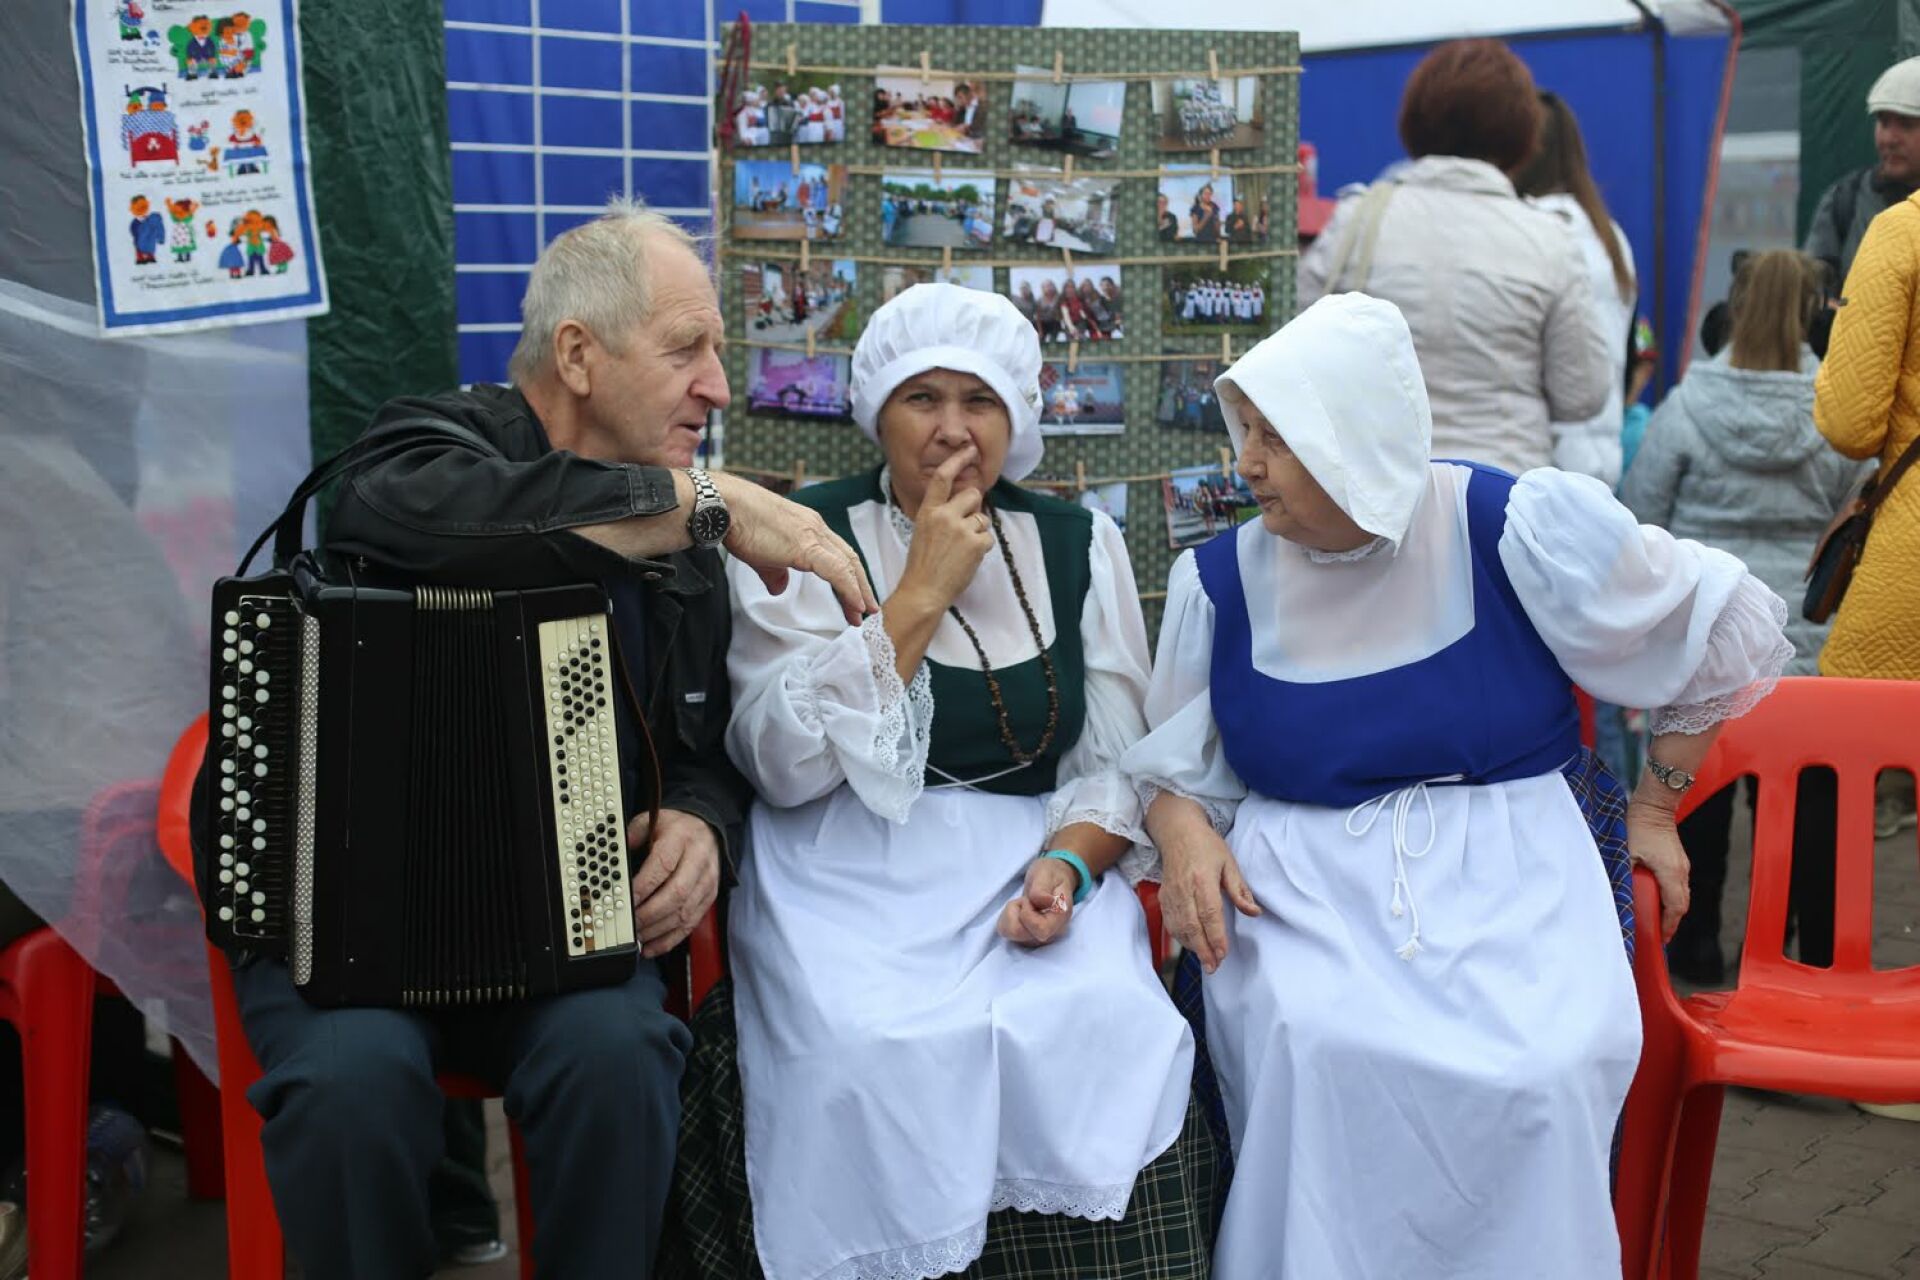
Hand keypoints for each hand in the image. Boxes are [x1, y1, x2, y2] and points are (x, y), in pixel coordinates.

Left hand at [627, 808, 720, 958]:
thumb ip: (632, 836)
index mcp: (681, 839)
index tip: (625, 900)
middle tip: (629, 923)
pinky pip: (690, 924)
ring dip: (657, 930)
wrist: (708, 829)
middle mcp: (698, 861)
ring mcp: (706, 882)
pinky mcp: (709, 898)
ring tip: (637, 936)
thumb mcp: (651, 821)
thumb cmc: (675, 828)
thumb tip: (613, 858)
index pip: (663, 866)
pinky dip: (669, 939)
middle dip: (649, 914)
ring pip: (684, 913)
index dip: (643, 886)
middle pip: (676, 894)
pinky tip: (651, 946)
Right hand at [709, 472, 877, 625]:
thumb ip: (774, 572)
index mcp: (807, 527)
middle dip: (860, 585)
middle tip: (866, 608)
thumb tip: (779, 588)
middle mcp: (816, 527)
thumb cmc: (738, 524)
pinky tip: (855, 605)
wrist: (726, 506)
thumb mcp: (761, 555)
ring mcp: (813, 534)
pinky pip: (837, 571)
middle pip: (848, 558)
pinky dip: (849, 589)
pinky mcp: (806, 546)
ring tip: (864, 612)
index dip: (849, 576)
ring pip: (848, 565)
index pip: (837, 553)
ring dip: (859, 590)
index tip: (854, 597)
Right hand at [895, 448, 992, 614]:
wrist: (924, 591)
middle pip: (973, 495)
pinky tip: (968, 559)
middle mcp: (944, 515)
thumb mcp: (924, 531)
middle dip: (975, 508)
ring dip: (977, 532)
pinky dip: (982, 548)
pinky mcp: (975, 543)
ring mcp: (961, 528)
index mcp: (928, 511)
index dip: (957, 460)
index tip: (969, 450)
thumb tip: (966, 505)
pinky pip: (988, 538)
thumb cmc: (923, 565)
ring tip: (961, 550)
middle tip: (966, 528)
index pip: (942, 478)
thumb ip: (941, 515)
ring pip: (983, 519)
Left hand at [997, 856, 1080, 947]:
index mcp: (1060, 919)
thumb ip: (1042, 889)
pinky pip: (1005, 931)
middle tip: (1027, 898)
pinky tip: (1019, 909)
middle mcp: (1051, 934)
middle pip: (1020, 933)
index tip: (1031, 898)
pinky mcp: (1025, 938)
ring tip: (1024, 903)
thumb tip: (1045, 902)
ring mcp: (1038, 938)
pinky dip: (1006, 917)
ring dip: (1011, 914)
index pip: (1040, 930)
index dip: (1028, 913)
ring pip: (1010, 933)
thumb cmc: (1050, 875)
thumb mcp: (1046, 874)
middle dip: (1017, 911)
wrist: (1053, 878)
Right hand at [1159, 821, 1259, 973]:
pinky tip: (1191, 945)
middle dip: (1203, 950)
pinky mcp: (1164, 897)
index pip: (1209, 913)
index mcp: (1203, 879)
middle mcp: (1184, 889)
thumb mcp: (1229, 863)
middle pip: (1192, 926)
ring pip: (1179, 928)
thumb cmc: (1206, 846)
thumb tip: (1254, 912)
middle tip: (1214, 967)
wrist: (1177, 832)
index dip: (1216, 936)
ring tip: (1206, 960)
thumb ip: (1240, 890)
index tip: (1223, 953)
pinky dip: (1181, 937)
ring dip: (1192, 947)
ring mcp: (1171, 894)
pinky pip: (1170, 923)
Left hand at [1626, 796, 1690, 942]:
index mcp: (1669, 871)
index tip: (1662, 937)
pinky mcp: (1678, 859)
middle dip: (1672, 921)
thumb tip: (1617, 893)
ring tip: (1658, 920)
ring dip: (1672, 909)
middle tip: (1660, 934)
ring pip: (1682, 894)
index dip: (1669, 925)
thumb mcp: (1626, 853)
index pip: (1675, 906)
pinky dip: (1671, 896)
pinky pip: (1678, 884)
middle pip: (1682, 904)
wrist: (1653, 805)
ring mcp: (1682, 864)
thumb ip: (1624, 875)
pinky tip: (1659, 899)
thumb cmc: (1639, 825)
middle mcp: (1680, 870)